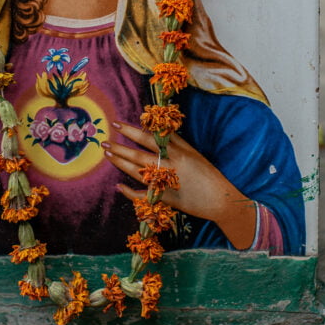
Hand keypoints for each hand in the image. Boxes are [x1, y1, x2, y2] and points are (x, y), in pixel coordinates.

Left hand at [103, 121, 256, 249]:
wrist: (220, 199)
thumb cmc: (207, 173)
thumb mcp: (194, 153)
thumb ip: (176, 141)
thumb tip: (158, 129)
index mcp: (177, 152)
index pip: (149, 138)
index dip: (132, 131)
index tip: (117, 125)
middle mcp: (169, 166)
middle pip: (139, 154)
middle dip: (120, 147)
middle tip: (104, 142)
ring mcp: (166, 183)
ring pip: (137, 172)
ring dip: (120, 164)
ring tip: (108, 156)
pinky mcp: (164, 198)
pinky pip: (142, 195)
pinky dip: (129, 192)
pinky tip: (118, 186)